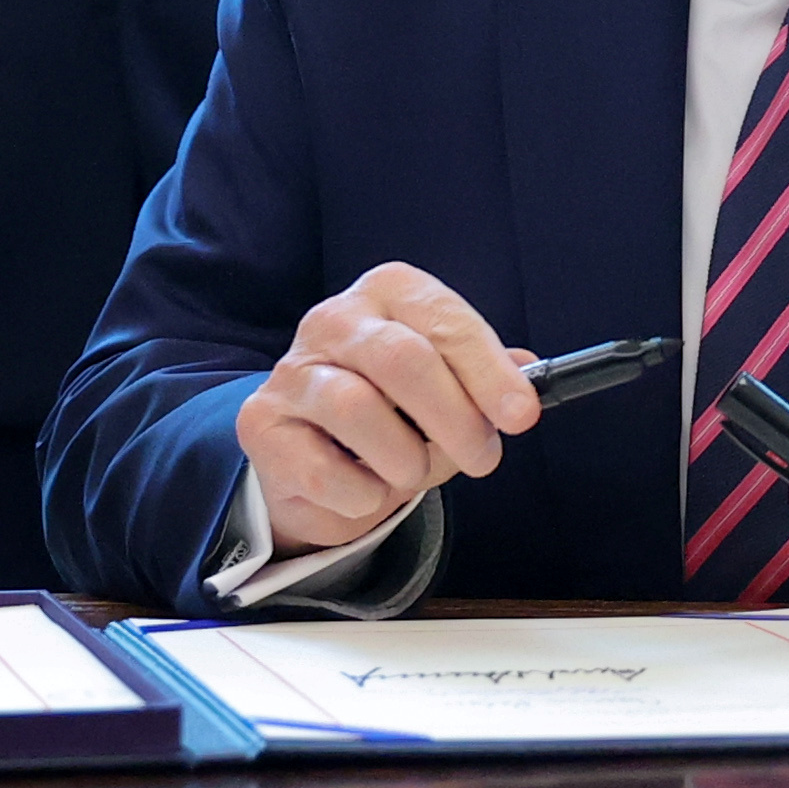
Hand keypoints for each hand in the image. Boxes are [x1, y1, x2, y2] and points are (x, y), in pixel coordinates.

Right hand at [236, 263, 538, 553]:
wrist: (320, 460)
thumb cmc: (398, 415)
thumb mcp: (452, 389)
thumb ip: (489, 381)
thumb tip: (527, 382)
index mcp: (389, 293)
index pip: (443, 320)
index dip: (488, 372)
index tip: (521, 416)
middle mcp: (335, 319)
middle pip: (402, 359)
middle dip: (454, 418)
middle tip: (482, 458)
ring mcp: (292, 370)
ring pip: (358, 409)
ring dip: (405, 459)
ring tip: (412, 472)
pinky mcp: (261, 424)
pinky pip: (323, 469)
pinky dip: (361, 494)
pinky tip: (366, 489)